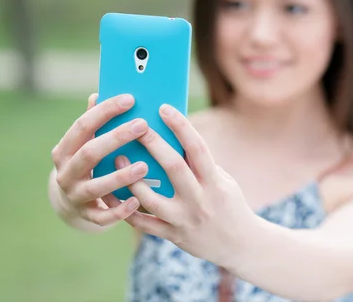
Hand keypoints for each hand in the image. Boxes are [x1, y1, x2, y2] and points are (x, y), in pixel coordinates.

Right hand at [50, 92, 149, 227]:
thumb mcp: (85, 143)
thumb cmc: (87, 164)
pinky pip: (103, 216)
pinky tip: (137, 201)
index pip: (83, 125)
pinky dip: (119, 210)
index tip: (130, 99)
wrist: (71, 203)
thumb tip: (98, 94)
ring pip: (96, 187)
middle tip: (143, 126)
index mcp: (64, 150)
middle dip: (116, 138)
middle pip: (90, 153)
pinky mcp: (86, 216)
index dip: (105, 111)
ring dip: (120, 177)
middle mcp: (65, 173)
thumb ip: (93, 124)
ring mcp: (74, 196)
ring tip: (144, 166)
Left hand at [124, 104, 256, 266]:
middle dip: (153, 144)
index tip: (164, 108)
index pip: (197, 148)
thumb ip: (200, 164)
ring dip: (131, 178)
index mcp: (214, 182)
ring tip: (116, 159)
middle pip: (174, 168)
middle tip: (136, 126)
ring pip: (152, 199)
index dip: (181, 126)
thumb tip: (173, 136)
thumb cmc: (228, 203)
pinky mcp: (173, 236)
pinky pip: (144, 224)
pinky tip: (112, 193)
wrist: (240, 245)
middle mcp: (200, 200)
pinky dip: (126, 209)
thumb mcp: (223, 181)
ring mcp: (185, 220)